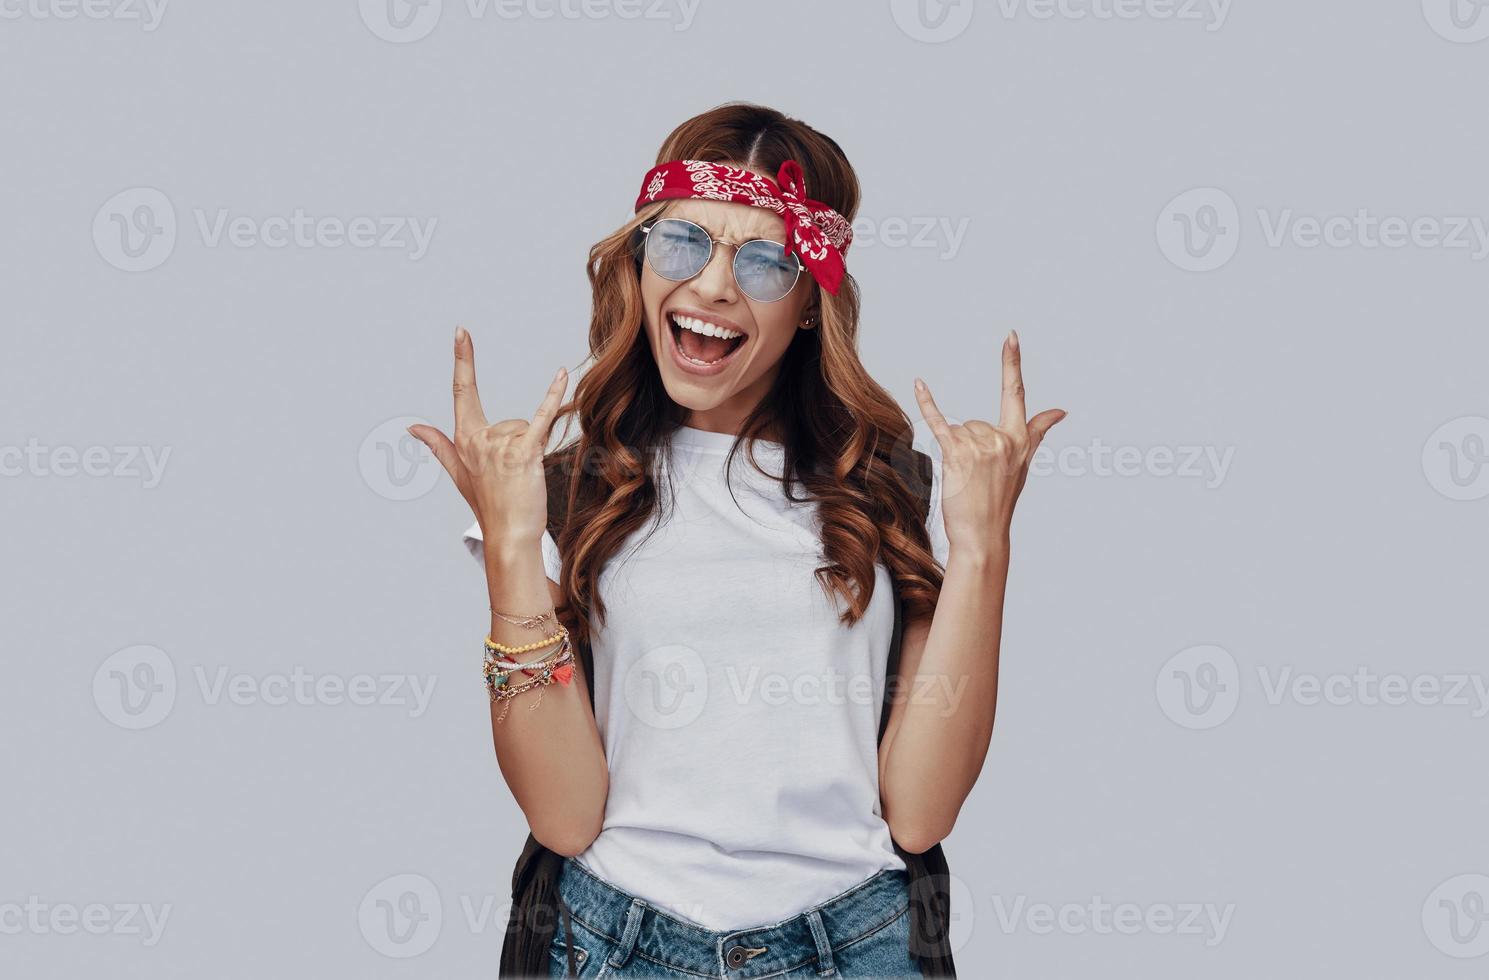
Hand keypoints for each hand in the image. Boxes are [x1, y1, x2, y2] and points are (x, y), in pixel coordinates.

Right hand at [407, 326, 568, 549]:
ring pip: (525, 429)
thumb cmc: (488, 505)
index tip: (462, 332)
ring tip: (522, 479)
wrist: (509, 535)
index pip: (462, 391)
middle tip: (513, 478)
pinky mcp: (523, 453)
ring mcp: (500, 446)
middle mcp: (478, 439)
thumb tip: (413, 427)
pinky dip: (552, 398)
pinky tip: (560, 375)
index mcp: (464, 439)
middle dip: (518, 444)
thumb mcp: (458, 473)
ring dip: (530, 451)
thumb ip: (437, 445)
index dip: (463, 359)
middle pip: (509, 421)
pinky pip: (540, 419)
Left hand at [913, 330, 1064, 550]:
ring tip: (966, 480)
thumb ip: (1038, 431)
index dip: (1012, 363)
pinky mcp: (958, 455)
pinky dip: (928, 404)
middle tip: (977, 478)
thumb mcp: (1024, 465)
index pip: (1016, 394)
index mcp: (1020, 440)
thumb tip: (1060, 409)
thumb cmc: (1000, 502)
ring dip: (956, 453)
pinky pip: (940, 423)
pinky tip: (919, 384)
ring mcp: (982, 447)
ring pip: (959, 430)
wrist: (983, 537)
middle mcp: (1003, 440)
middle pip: (975, 422)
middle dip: (970, 446)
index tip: (1010, 336)